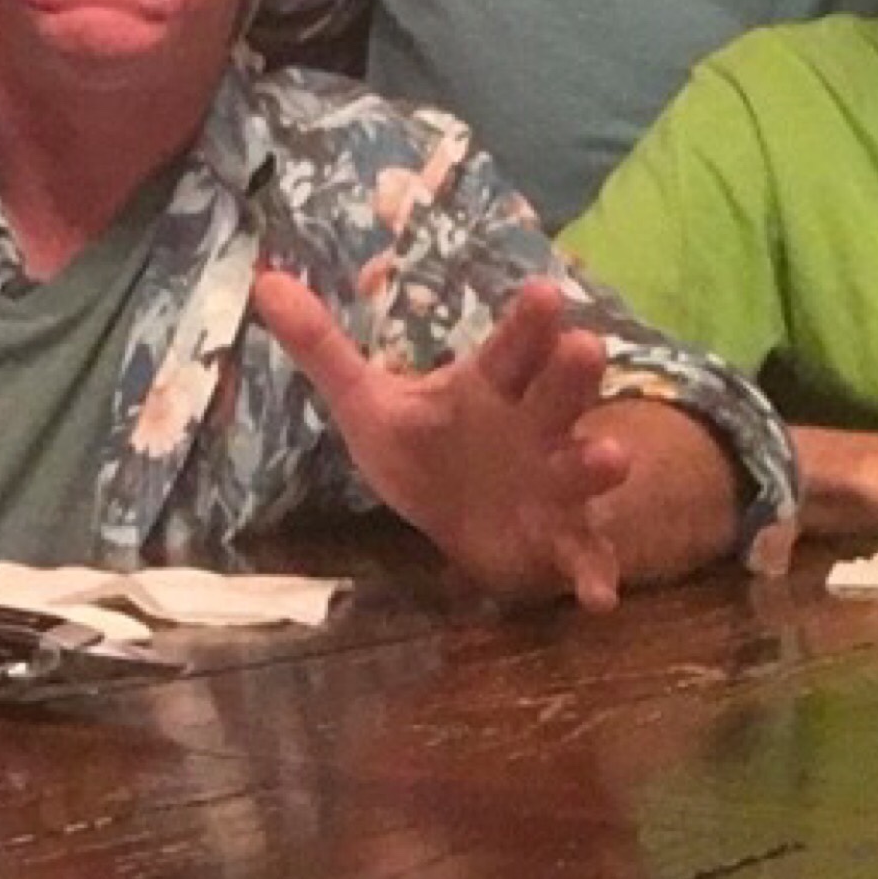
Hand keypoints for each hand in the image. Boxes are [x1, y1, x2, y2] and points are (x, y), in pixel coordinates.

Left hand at [253, 272, 637, 606]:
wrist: (462, 521)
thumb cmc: (424, 446)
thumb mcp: (366, 401)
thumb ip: (322, 346)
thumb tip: (264, 281)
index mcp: (488, 387)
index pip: (510, 347)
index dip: (526, 322)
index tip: (545, 293)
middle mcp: (532, 427)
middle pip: (556, 393)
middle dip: (571, 374)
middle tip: (586, 346)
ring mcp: (553, 483)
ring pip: (582, 465)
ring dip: (597, 463)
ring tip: (614, 457)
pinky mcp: (561, 539)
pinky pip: (586, 555)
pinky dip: (594, 573)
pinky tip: (599, 597)